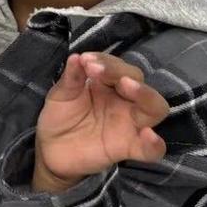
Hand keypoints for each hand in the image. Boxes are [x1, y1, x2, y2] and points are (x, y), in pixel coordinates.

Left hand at [33, 52, 168, 192]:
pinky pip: (152, 150)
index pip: (119, 67)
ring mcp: (130, 125)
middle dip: (121, 71)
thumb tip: (76, 56)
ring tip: (125, 85)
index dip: (106, 61)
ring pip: (155, 108)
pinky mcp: (129, 149)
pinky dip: (155, 144)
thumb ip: (71, 78)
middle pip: (139, 81)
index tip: (86, 60)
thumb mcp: (61, 95)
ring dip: (144, 94)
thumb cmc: (61, 117)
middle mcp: (124, 102)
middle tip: (98, 70)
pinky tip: (148, 135)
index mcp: (109, 85)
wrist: (51, 149)